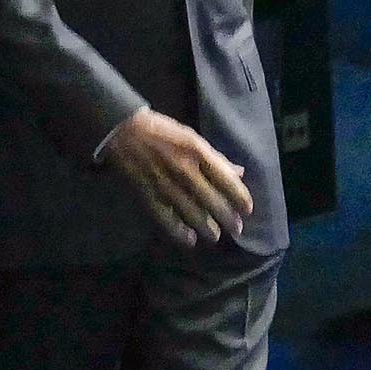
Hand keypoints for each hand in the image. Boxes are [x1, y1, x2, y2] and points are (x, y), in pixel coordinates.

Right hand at [103, 108, 254, 246]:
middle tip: (236, 230)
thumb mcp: (193, 137)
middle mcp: (184, 169)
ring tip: (215, 236)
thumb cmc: (163, 131)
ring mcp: (165, 183)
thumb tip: (240, 172)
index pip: (226, 179)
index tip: (248, 210)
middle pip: (211, 199)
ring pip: (191, 211)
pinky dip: (178, 231)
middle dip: (226, 217)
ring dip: (206, 227)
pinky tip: (189, 240)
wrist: (123, 129)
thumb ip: (216, 157)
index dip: (239, 197)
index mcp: (197, 152)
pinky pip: (165, 216)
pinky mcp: (148, 193)